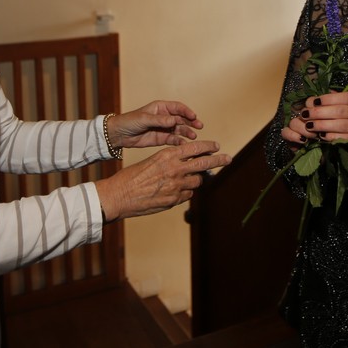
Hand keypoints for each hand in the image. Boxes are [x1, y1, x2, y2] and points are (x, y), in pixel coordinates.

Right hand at [95, 139, 230, 220]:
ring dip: (196, 179)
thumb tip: (184, 164)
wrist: (119, 196)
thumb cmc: (131, 177)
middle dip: (219, 160)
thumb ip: (169, 162)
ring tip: (189, 178)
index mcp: (168, 156)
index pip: (195, 148)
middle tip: (228, 158)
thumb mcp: (151, 161)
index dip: (208, 147)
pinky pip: (187, 194)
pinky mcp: (174, 201)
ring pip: (197, 181)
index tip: (216, 146)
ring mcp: (176, 186)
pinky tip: (175, 191)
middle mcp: (175, 169)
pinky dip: (185, 192)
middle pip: (205, 163)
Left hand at [108, 100, 202, 148]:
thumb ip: (159, 120)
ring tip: (193, 137)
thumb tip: (174, 120)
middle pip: (182, 118)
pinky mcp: (162, 138)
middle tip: (199, 126)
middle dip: (191, 122)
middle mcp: (164, 117)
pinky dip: (180, 142)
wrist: (119, 134)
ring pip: (180, 129)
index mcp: (160, 107)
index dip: (187, 111)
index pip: (178, 107)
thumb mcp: (144, 118)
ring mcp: (164, 128)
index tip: (194, 117)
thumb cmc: (129, 121)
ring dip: (187, 132)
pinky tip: (185, 144)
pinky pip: (174, 139)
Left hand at [281, 91, 347, 166]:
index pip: (343, 96)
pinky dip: (330, 137)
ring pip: (340, 124)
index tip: (312, 101)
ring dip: (322, 125)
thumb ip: (339, 99)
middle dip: (319, 112)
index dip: (326, 99)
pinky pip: (343, 137)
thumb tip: (318, 96)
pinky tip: (321, 136)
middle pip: (339, 110)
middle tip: (305, 114)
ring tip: (309, 126)